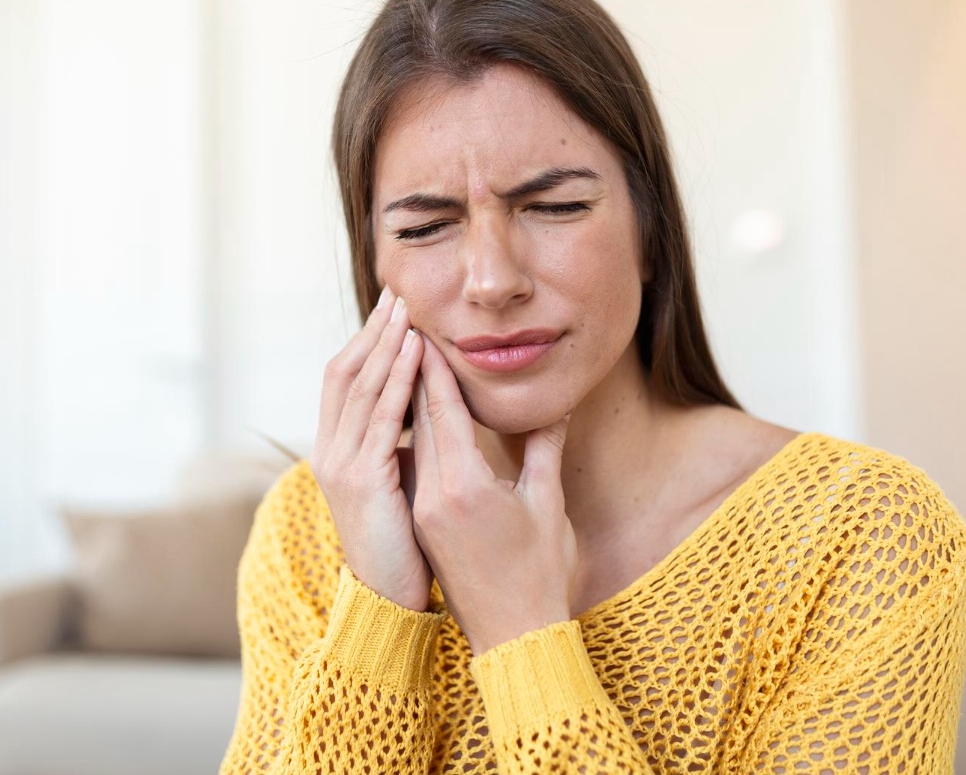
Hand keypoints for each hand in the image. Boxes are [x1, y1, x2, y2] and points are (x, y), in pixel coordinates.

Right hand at [311, 287, 430, 611]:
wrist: (391, 601)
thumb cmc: (406, 546)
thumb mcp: (401, 485)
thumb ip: (405, 447)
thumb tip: (425, 414)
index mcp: (337, 450)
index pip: (345, 380)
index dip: (366, 341)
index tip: (392, 309)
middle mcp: (329, 451)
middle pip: (345, 371)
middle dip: (372, 331)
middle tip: (398, 293)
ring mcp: (340, 464)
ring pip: (361, 387)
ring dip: (385, 344)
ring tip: (407, 310)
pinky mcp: (362, 480)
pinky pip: (381, 416)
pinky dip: (397, 379)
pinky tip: (415, 352)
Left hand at [408, 333, 576, 654]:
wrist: (513, 636)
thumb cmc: (540, 573)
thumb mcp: (547, 504)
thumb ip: (544, 450)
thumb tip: (556, 405)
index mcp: (464, 486)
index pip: (442, 412)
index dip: (433, 368)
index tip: (424, 330)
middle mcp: (434, 495)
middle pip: (419, 421)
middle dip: (415, 373)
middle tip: (409, 329)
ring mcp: (424, 511)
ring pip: (413, 442)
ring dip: (410, 400)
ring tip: (408, 360)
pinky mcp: (424, 523)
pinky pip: (415, 466)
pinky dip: (416, 434)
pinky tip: (417, 415)